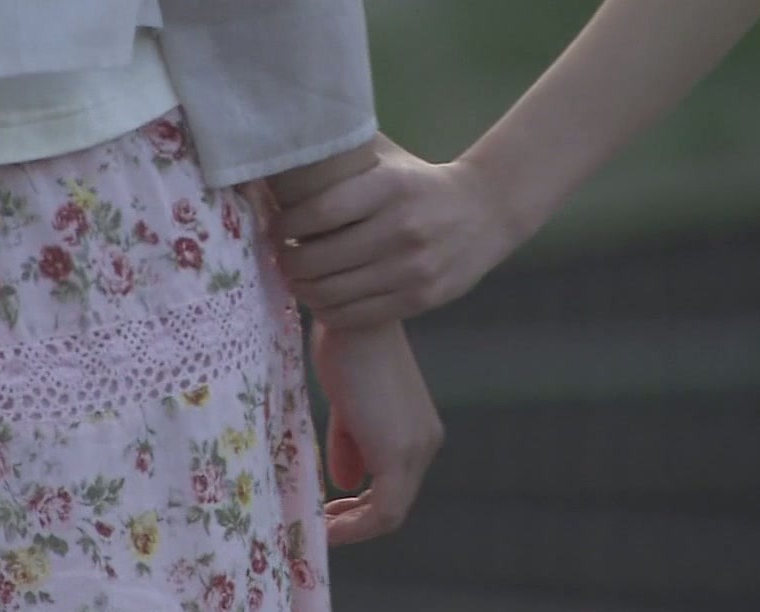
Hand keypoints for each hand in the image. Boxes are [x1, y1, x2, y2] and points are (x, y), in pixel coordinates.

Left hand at [276, 136, 525, 328]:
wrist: (485, 212)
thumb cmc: (419, 183)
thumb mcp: (389, 159)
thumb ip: (345, 154)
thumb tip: (285, 147)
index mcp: (390, 187)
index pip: (319, 213)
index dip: (285, 226)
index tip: (274, 228)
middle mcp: (402, 229)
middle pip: (319, 259)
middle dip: (288, 263)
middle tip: (278, 259)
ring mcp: (412, 268)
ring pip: (334, 293)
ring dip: (303, 290)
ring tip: (295, 280)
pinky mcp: (420, 298)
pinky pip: (357, 315)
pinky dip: (329, 311)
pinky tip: (321, 300)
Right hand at [310, 319, 442, 544]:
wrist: (353, 320)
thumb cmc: (345, 347)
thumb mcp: (346, 402)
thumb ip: (350, 440)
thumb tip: (345, 481)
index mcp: (417, 430)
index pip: (395, 487)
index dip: (361, 508)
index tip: (326, 512)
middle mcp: (425, 443)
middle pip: (395, 504)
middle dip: (356, 521)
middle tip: (320, 524)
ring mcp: (416, 450)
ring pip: (391, 512)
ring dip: (353, 527)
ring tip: (320, 529)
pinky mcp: (398, 453)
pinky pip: (382, 511)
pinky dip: (354, 526)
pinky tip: (326, 527)